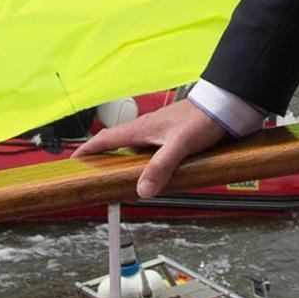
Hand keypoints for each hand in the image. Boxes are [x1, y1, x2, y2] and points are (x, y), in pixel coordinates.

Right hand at [72, 98, 231, 198]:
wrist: (223, 107)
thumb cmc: (201, 120)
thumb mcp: (179, 146)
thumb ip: (161, 167)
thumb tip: (142, 190)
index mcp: (141, 129)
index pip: (106, 138)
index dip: (89, 149)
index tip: (75, 159)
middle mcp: (145, 129)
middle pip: (116, 143)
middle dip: (102, 155)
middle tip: (94, 170)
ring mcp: (158, 132)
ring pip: (133, 146)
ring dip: (124, 158)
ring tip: (120, 175)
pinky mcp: (171, 135)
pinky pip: (149, 149)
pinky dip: (143, 160)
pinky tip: (152, 170)